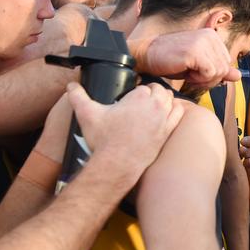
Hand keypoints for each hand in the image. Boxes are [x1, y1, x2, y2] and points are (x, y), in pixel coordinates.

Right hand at [66, 82, 183, 175]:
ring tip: (153, 106)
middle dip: (151, 93)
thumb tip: (70, 85)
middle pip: (159, 90)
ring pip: (171, 100)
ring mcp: (164, 119)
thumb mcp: (87, 114)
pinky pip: (179, 114)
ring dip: (164, 100)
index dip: (137, 92)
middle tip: (140, 102)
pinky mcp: (168, 132)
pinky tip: (168, 114)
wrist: (117, 165)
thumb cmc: (103, 140)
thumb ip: (78, 97)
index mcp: (139, 97)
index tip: (130, 99)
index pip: (144, 86)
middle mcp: (155, 105)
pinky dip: (175, 110)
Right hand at [140, 28, 240, 85]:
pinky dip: (198, 79)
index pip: (227, 64)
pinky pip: (210, 74)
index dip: (212, 74)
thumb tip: (238, 76)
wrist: (147, 55)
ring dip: (203, 80)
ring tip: (188, 71)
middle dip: (209, 79)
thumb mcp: (199, 66)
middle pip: (225, 69)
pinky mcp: (196, 51)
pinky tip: (186, 72)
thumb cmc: (171, 61)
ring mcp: (203, 42)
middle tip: (191, 73)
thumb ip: (219, 70)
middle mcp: (210, 36)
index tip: (196, 70)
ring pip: (219, 73)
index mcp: (212, 36)